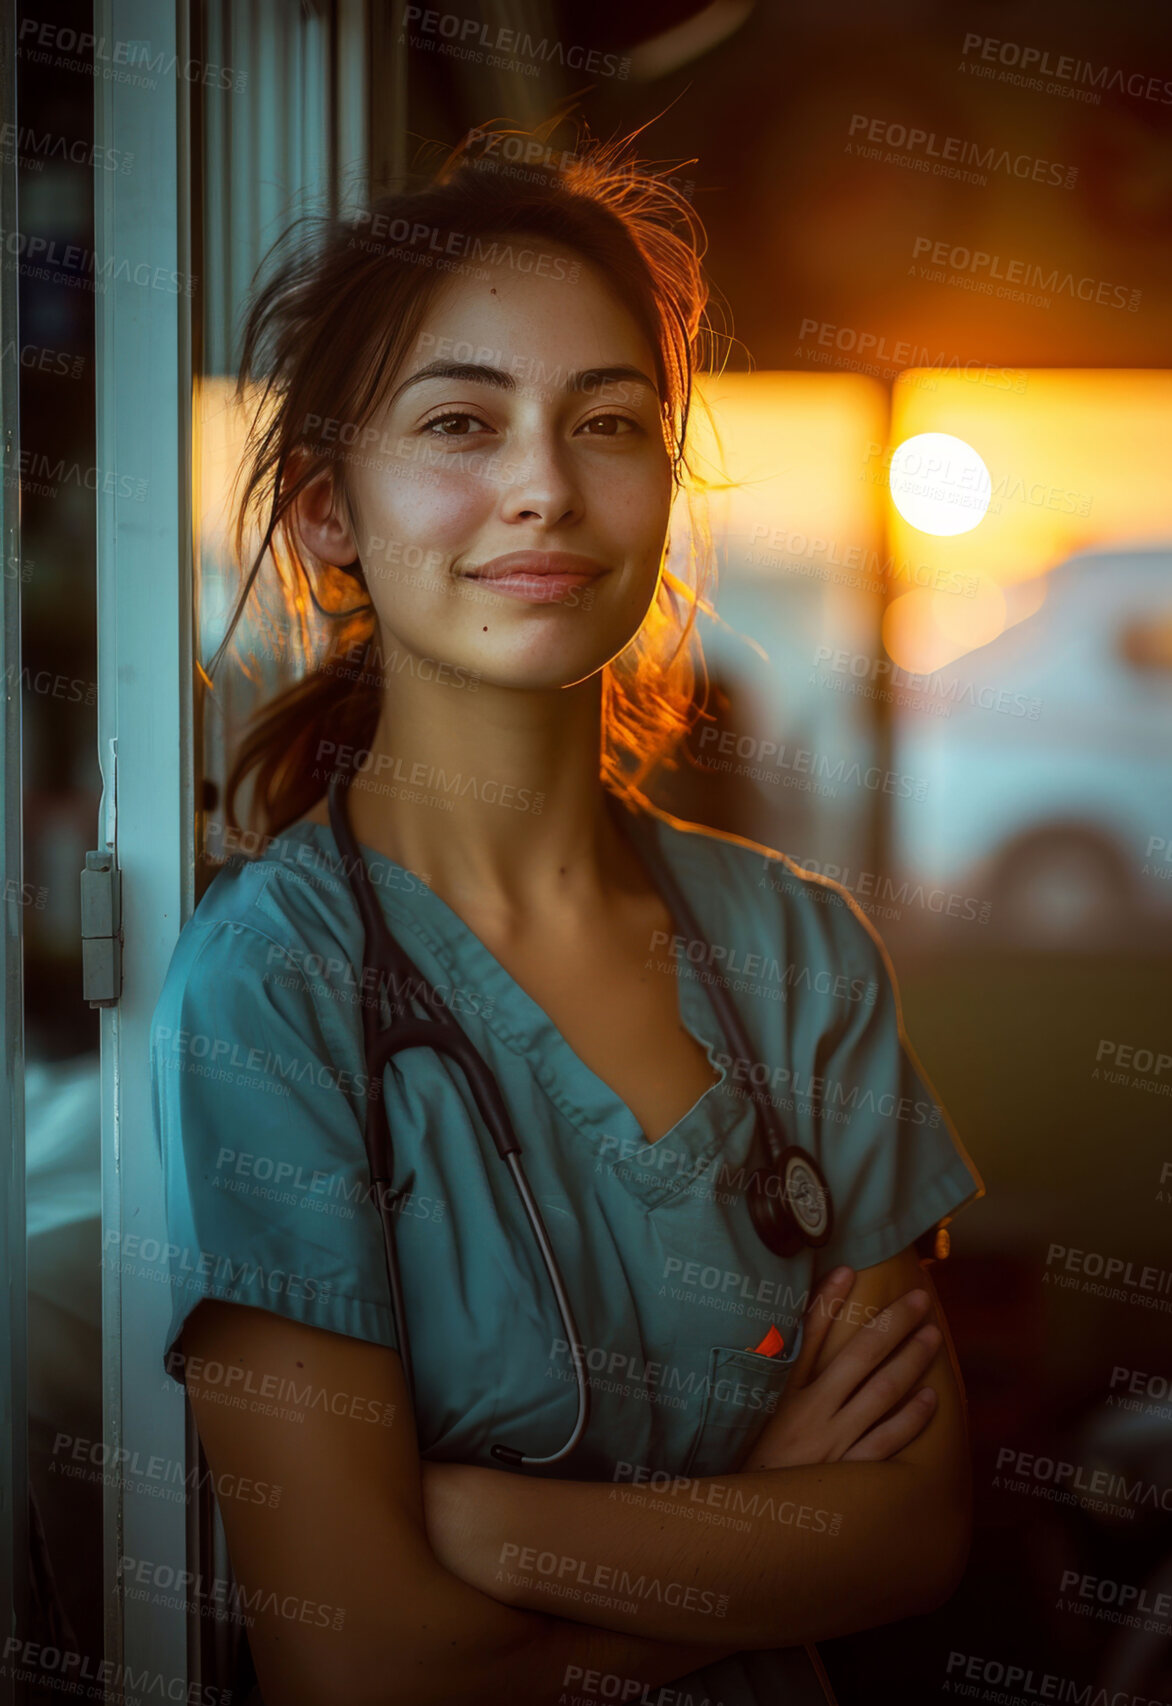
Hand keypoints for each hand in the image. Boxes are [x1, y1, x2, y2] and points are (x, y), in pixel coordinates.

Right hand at [740, 1266, 942, 1469]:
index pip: (807, 1336)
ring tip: (932, 1336)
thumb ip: (772, 1375)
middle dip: (892, 1323)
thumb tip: (788, 1332)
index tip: (849, 1270)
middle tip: (919, 1299)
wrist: (747, 1525)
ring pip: (881, 1393)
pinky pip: (888, 1441)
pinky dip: (911, 1418)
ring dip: (910, 1361)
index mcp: (781, 1394)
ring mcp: (834, 1443)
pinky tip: (930, 1398)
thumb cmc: (753, 1463)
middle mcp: (810, 1412)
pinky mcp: (849, 1474)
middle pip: (859, 1356)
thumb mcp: (753, 1416)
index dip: (828, 1301)